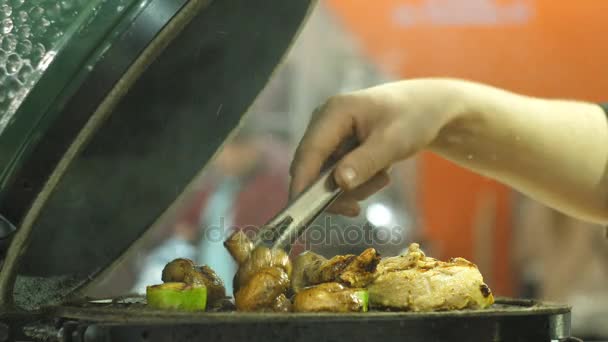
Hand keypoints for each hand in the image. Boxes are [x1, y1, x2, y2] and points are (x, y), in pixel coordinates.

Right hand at [289, 79, 466, 215]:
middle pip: (312, 168)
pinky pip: (335, 174)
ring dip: (352, 187)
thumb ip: (365, 162)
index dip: (302, 181)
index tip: (301, 210)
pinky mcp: (336, 146)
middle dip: (336, 191)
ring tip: (382, 178)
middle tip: (359, 206)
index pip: (309, 151)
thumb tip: (339, 183)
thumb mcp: (393, 142)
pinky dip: (355, 183)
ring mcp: (329, 134)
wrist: (426, 108)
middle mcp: (324, 121)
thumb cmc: (412, 118)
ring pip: (325, 176)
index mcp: (334, 112)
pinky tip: (377, 176)